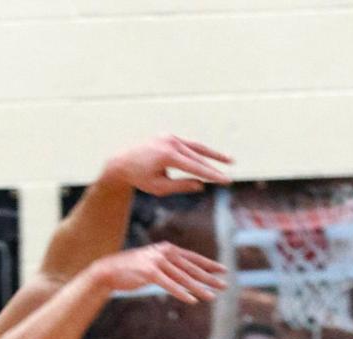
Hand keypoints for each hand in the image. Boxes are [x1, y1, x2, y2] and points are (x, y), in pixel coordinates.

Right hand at [92, 242, 225, 304]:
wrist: (109, 270)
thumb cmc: (132, 270)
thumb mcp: (153, 264)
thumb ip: (167, 267)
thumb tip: (181, 275)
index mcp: (168, 249)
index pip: (193, 258)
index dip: (209, 265)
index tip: (223, 270)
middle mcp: (165, 253)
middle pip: (192, 268)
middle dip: (210, 278)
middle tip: (225, 285)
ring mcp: (158, 262)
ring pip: (183, 278)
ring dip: (199, 288)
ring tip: (212, 296)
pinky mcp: (150, 273)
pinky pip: (169, 285)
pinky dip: (181, 293)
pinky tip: (192, 300)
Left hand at [104, 135, 232, 196]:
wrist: (123, 162)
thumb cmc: (139, 178)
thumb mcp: (159, 187)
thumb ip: (180, 186)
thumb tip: (201, 185)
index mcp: (167, 156)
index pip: (195, 167)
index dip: (212, 175)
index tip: (225, 181)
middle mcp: (170, 143)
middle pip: (198, 156)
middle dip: (215, 168)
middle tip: (229, 177)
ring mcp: (170, 137)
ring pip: (196, 147)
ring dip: (213, 154)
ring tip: (229, 160)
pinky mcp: (170, 137)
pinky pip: (188, 145)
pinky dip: (200, 152)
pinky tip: (211, 158)